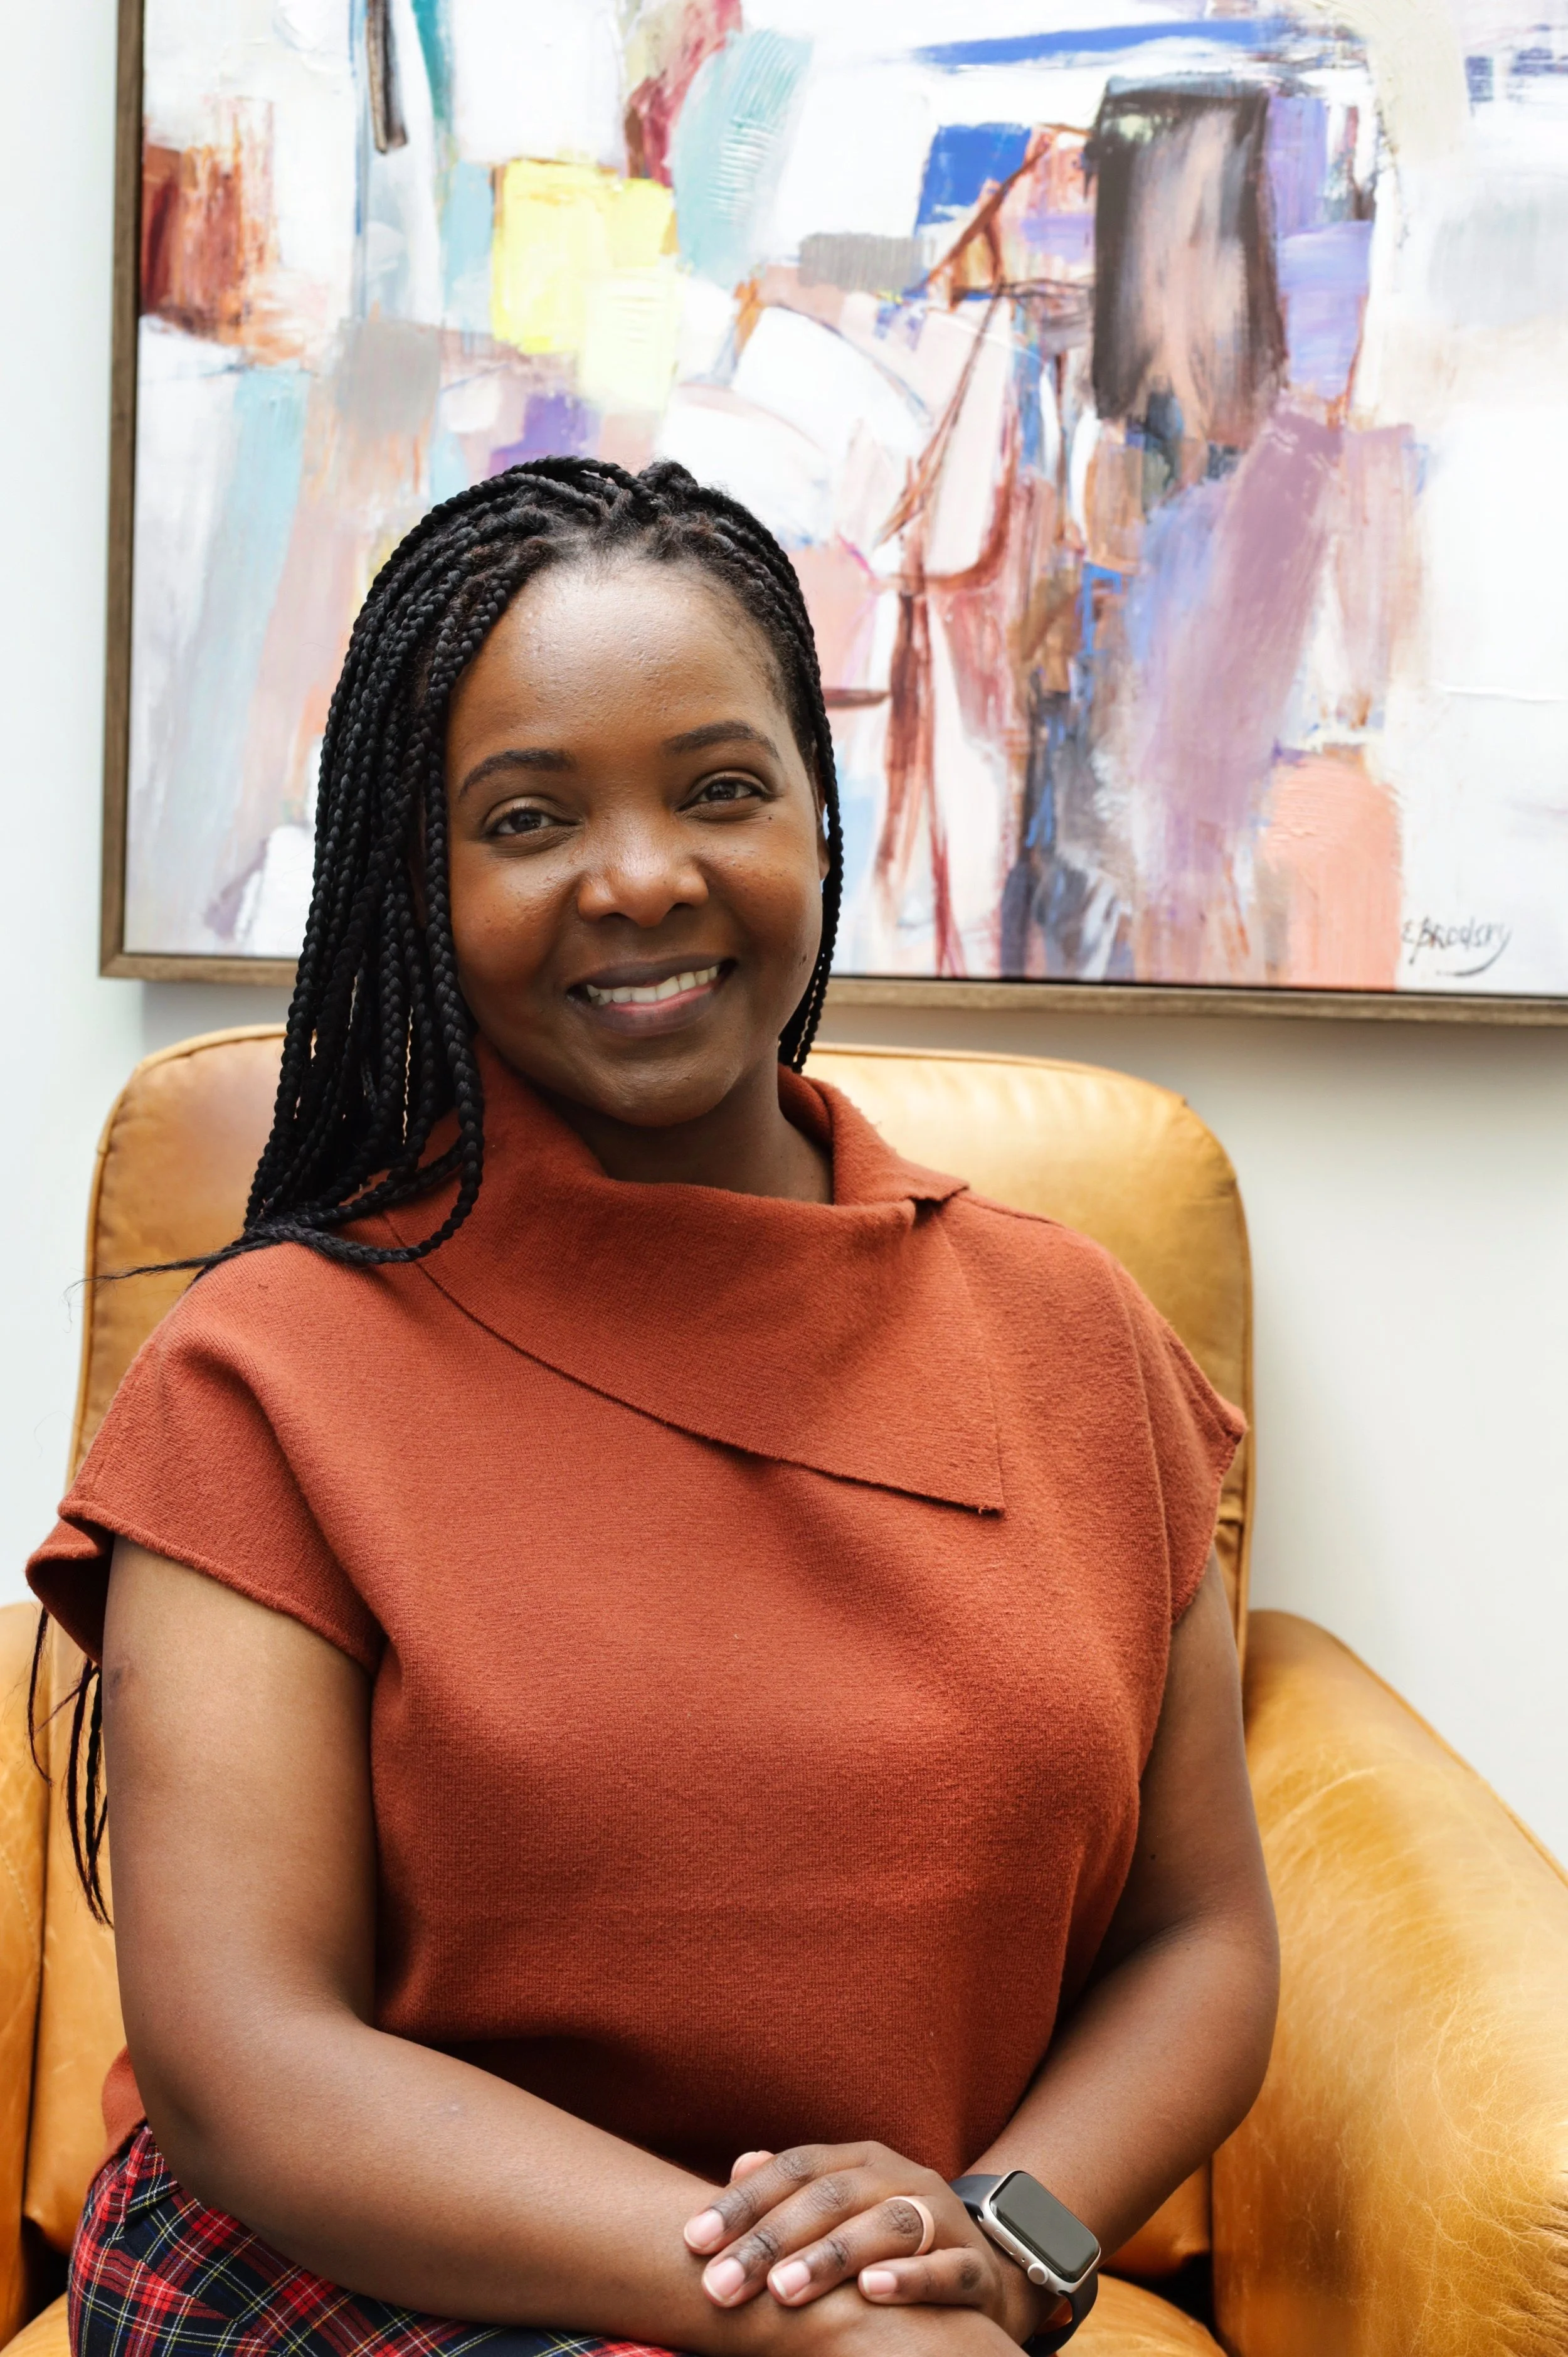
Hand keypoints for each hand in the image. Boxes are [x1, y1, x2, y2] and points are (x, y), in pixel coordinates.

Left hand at [682, 2144, 1050, 2343]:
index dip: (743, 2202)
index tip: (693, 2241)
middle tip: (722, 2283)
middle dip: (770, 2239)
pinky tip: (872, 2290)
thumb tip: (739, 2164)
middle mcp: (900, 2177)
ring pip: (887, 2225)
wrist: (985, 2268)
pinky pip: (946, 2266)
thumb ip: (790, 2191)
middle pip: (831, 2197)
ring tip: (782, 2290)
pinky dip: (910, 2276)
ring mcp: (943, 2217)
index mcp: (861, 2160)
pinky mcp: (974, 2266)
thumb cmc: (888, 2241)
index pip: (795, 2168)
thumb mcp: (841, 2210)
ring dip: (831, 2256)